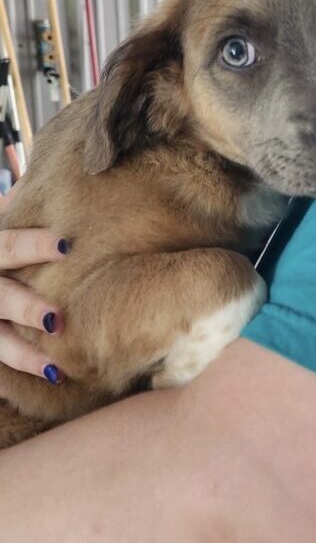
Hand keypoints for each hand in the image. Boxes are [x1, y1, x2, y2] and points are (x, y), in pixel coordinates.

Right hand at [0, 182, 68, 380]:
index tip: (65, 245)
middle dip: (24, 308)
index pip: (4, 246)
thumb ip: (16, 206)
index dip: (31, 245)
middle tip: (56, 318)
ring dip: (21, 354)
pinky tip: (52, 376)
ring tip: (54, 365)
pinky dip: (18, 368)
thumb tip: (48, 183)